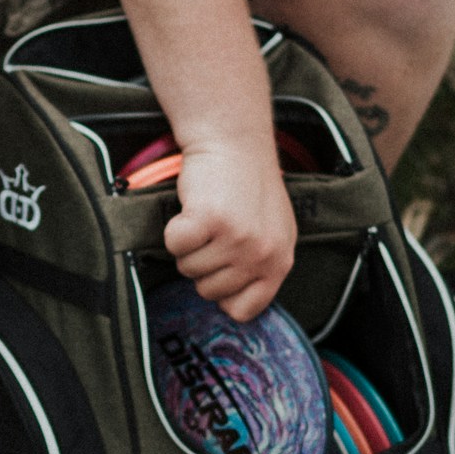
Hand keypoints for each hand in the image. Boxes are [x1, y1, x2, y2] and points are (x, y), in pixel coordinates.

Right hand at [163, 135, 296, 320]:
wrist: (235, 143)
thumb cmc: (248, 187)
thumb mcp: (271, 232)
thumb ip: (259, 266)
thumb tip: (232, 303)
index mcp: (280, 262)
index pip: (243, 310)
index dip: (223, 294)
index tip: (220, 270)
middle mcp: (261, 254)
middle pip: (209, 292)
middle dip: (202, 265)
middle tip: (214, 231)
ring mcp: (236, 238)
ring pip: (188, 269)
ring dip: (188, 245)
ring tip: (206, 216)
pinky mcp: (209, 220)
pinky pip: (175, 245)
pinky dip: (174, 229)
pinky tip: (192, 209)